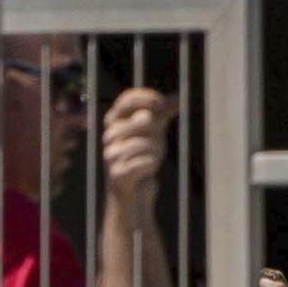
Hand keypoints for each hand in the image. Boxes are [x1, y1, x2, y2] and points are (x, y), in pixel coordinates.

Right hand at [96, 82, 173, 197]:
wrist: (134, 190)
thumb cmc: (142, 155)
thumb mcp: (153, 130)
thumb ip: (163, 113)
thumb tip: (178, 96)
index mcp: (114, 121)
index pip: (127, 99)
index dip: (146, 97)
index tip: (162, 103)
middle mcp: (109, 136)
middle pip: (140, 119)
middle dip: (155, 128)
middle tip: (157, 141)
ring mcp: (111, 155)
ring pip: (143, 142)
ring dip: (155, 149)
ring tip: (153, 156)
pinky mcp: (117, 174)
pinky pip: (143, 162)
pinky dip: (150, 164)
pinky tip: (148, 167)